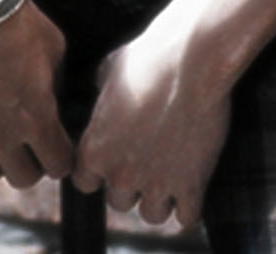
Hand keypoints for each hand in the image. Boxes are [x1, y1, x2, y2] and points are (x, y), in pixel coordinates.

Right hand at [0, 0, 73, 189]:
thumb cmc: (10, 16)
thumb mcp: (52, 43)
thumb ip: (54, 78)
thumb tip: (52, 92)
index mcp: (35, 116)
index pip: (59, 164)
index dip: (62, 156)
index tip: (59, 145)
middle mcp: (1, 133)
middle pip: (22, 177)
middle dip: (31, 163)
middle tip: (28, 143)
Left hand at [72, 0, 233, 227]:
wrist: (191, 58)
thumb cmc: (149, 56)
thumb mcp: (111, 70)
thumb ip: (103, 98)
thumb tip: (104, 100)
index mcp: (95, 148)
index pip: (85, 182)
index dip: (98, 172)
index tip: (113, 158)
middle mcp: (121, 173)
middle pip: (119, 201)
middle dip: (131, 183)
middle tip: (146, 160)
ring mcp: (156, 183)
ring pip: (152, 214)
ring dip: (160, 197)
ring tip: (169, 173)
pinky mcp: (191, 185)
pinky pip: (186, 218)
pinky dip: (188, 206)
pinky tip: (190, 185)